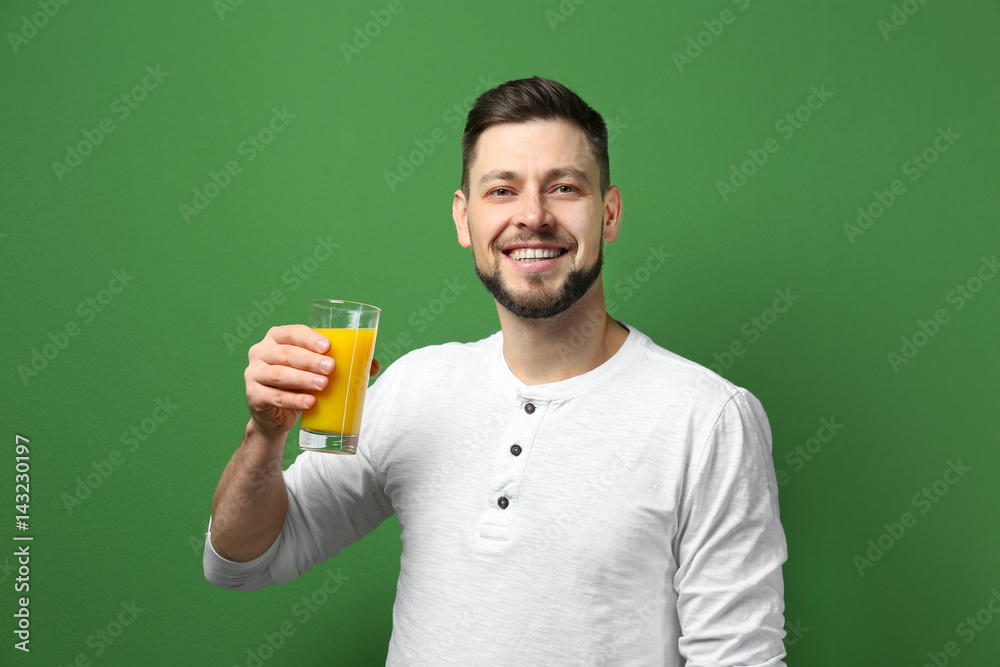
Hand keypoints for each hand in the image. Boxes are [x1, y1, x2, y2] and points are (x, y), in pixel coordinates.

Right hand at [245, 325, 380, 436]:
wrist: (276, 414)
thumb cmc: (300, 383)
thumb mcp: (316, 370)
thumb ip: (343, 363)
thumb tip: (374, 365)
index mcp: (277, 337)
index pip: (292, 332)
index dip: (309, 338)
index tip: (329, 346)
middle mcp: (262, 351)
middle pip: (286, 353)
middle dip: (310, 360)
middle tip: (332, 368)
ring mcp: (253, 373)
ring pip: (279, 375)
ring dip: (303, 380)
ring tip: (324, 385)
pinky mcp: (253, 396)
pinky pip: (274, 397)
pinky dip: (294, 401)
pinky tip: (310, 403)